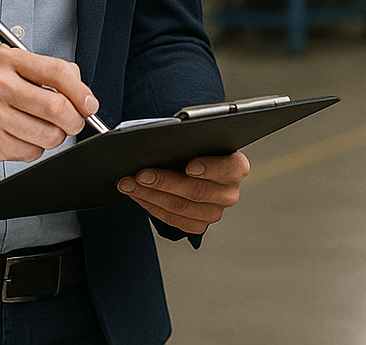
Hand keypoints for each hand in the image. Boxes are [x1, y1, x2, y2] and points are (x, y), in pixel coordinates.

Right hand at [0, 46, 97, 165]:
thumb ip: (47, 74)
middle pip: (57, 107)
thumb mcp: (11, 69)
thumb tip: (83, 95)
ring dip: (54, 137)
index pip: (59, 73)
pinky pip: (31, 153)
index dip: (82, 92)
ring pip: (48, 134)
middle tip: (73, 122)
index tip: (89, 104)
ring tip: (41, 129)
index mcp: (7, 60)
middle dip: (74, 120)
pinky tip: (19, 138)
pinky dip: (34, 149)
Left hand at [118, 151, 250, 234]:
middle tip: (141, 173)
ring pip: (179, 207)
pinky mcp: (198, 225)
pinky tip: (137, 194)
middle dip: (164, 182)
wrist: (196, 168)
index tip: (189, 165)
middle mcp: (229, 193)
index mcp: (237, 167)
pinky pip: (172, 219)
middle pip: (196, 191)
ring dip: (149, 195)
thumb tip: (162, 140)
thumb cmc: (196, 149)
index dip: (208, 168)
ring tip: (129, 183)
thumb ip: (189, 141)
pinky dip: (151, 205)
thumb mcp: (198, 140)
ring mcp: (214, 212)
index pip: (227, 168)